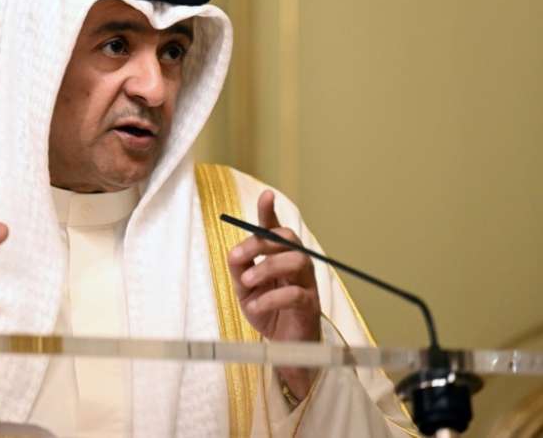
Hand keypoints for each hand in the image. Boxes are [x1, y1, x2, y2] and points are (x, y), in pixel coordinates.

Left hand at [227, 190, 320, 401]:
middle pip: (287, 239)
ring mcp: (306, 284)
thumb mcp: (245, 289)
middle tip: (238, 257)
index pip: (275, 230)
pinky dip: (272, 297)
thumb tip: (233, 253)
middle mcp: (296, 265)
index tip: (266, 195)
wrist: (283, 347)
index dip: (270, 212)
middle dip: (260, 243)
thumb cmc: (267, 312)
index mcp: (279, 258)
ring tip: (247, 283)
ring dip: (267, 268)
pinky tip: (256, 305)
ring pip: (296, 260)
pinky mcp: (309, 306)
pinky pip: (296, 293)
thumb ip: (240, 269)